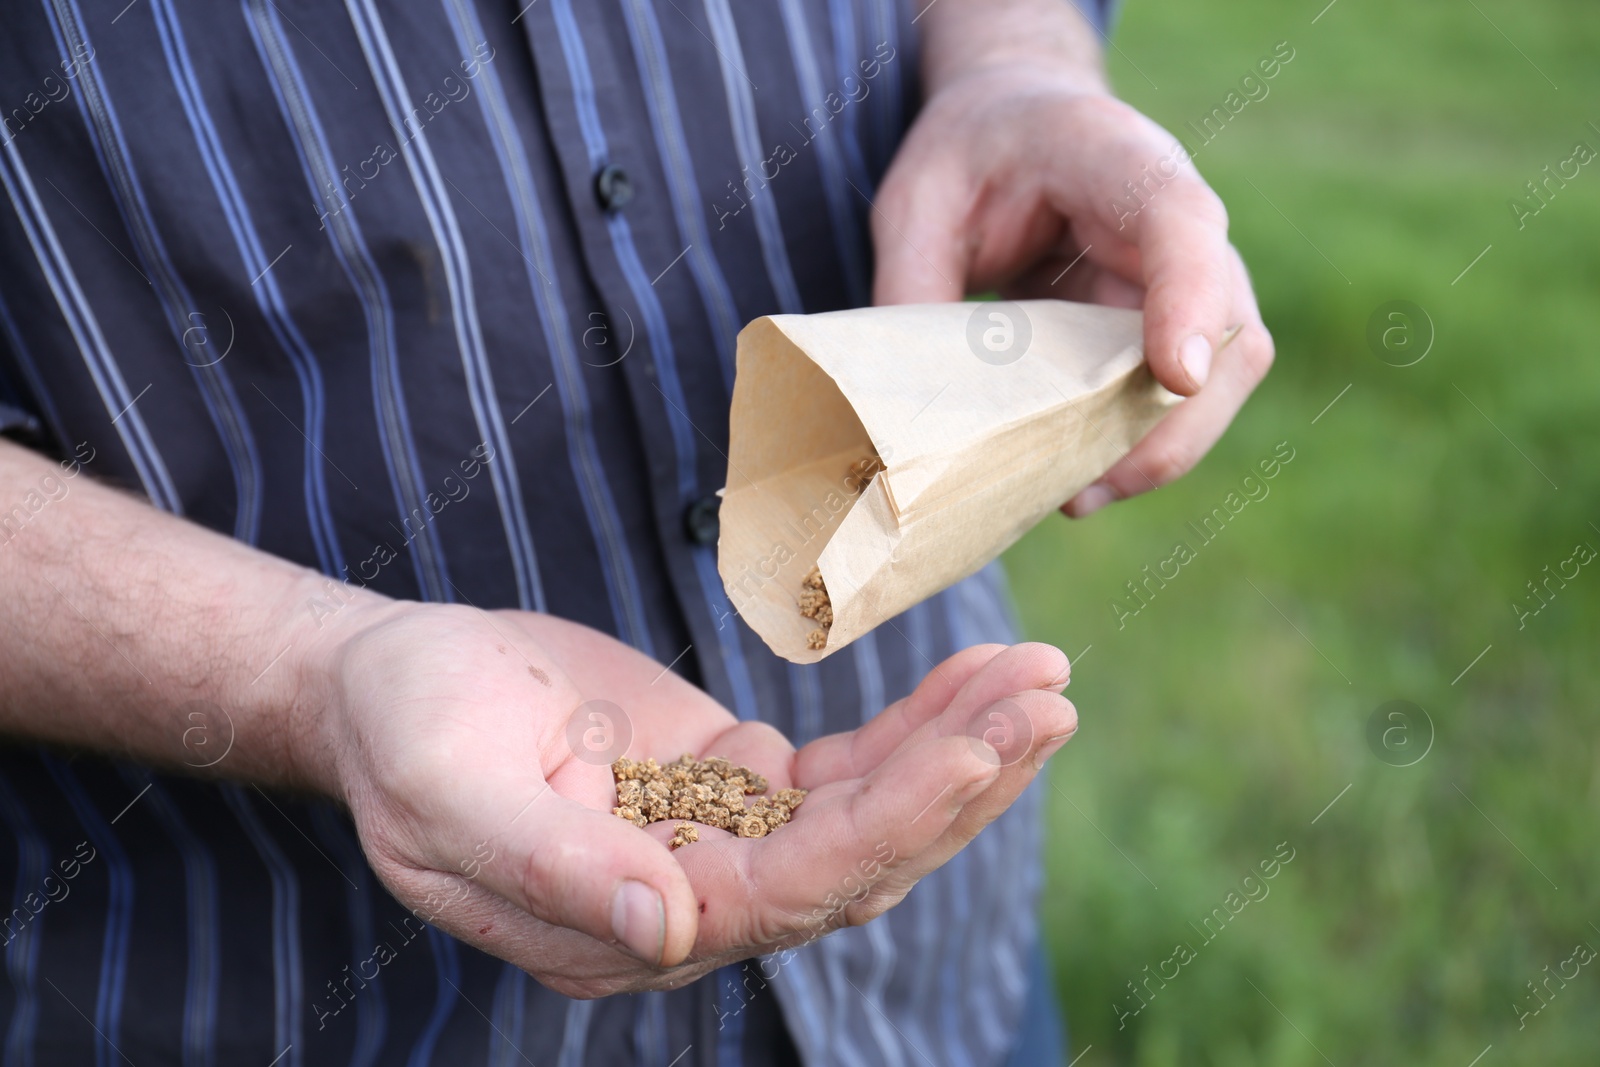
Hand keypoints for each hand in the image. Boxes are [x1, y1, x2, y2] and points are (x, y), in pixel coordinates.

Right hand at [304, 601, 1076, 997]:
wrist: (389, 682)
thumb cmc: (404, 730)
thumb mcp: (451, 791)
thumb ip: (555, 865)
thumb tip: (671, 931)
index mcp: (622, 928)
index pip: (786, 894)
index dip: (885, 826)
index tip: (970, 747)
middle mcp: (691, 903)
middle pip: (858, 860)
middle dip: (959, 784)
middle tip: (1049, 700)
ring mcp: (720, 842)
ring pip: (869, 815)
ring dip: (958, 749)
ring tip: (1042, 680)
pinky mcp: (733, 783)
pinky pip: (844, 766)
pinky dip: (912, 723)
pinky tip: (975, 678)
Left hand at [873, 1, 1274, 516]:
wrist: (1018, 123)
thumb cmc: (971, 154)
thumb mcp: (915, 201)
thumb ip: (914, 287)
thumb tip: (915, 407)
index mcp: (1113, 156)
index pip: (1180, 221)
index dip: (1189, 298)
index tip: (1174, 374)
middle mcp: (1178, 216)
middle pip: (1226, 323)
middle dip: (1175, 420)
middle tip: (1089, 487)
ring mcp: (1192, 274)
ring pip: (1225, 372)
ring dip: (1164, 445)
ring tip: (1077, 495)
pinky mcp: (1178, 323)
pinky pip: (1190, 394)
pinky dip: (1146, 443)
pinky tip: (1081, 477)